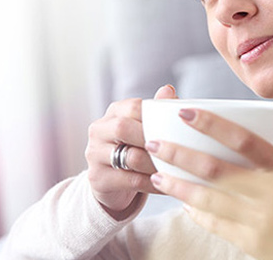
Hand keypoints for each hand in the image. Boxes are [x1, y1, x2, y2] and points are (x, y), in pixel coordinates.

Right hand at [85, 85, 177, 218]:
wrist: (113, 183)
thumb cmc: (136, 148)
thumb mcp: (145, 128)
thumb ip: (157, 110)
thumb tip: (169, 90)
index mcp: (114, 112)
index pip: (134, 107)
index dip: (156, 116)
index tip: (178, 127)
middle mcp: (99, 130)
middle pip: (125, 128)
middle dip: (154, 139)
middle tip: (178, 149)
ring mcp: (94, 154)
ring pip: (130, 157)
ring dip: (157, 164)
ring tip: (178, 168)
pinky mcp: (97, 178)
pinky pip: (131, 181)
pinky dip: (154, 183)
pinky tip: (169, 184)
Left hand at [145, 109, 272, 259]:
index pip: (243, 139)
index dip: (211, 124)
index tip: (184, 111)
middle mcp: (271, 193)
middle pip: (215, 169)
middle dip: (180, 154)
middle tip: (154, 143)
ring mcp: (259, 221)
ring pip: (208, 199)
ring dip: (178, 186)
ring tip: (156, 175)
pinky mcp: (251, 243)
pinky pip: (215, 223)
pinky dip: (196, 211)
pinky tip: (182, 201)